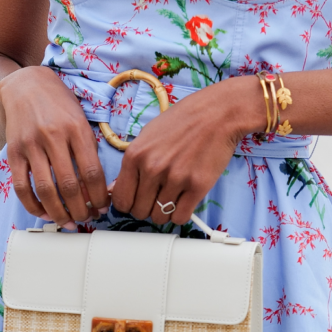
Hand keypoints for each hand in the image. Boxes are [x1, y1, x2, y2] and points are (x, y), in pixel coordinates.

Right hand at [1, 66, 109, 224]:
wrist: (24, 86)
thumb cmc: (59, 104)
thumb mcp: (80, 118)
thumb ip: (88, 148)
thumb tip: (98, 187)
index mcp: (76, 128)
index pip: (91, 171)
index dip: (99, 196)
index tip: (104, 207)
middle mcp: (53, 136)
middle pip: (69, 185)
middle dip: (80, 209)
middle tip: (86, 219)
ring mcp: (31, 145)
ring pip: (45, 190)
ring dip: (58, 213)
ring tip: (68, 222)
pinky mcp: (13, 152)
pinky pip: (21, 186)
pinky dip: (32, 205)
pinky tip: (43, 212)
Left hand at [110, 76, 260, 225]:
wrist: (216, 113)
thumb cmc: (183, 121)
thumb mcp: (148, 135)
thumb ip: (132, 163)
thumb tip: (115, 188)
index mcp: (136, 155)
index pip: (120, 198)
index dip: (127, 203)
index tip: (135, 201)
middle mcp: (152, 168)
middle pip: (139, 211)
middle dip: (146, 208)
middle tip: (156, 198)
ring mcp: (175, 178)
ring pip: (159, 217)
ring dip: (164, 212)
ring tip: (172, 197)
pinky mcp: (197, 186)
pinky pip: (180, 217)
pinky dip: (180, 214)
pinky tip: (183, 201)